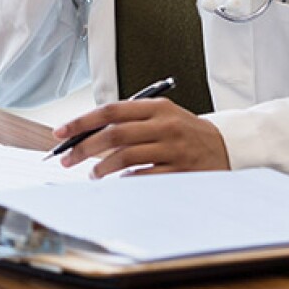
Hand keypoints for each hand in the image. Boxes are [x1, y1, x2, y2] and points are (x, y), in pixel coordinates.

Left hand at [51, 98, 230, 177]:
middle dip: (84, 148)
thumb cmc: (185, 131)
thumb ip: (131, 120)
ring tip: (92, 174)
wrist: (226, 147)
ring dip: (102, 168)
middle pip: (114, 134)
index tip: (62, 132)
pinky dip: (126, 180)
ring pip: (126, 157)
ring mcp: (173, 149)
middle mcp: (165, 125)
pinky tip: (119, 181)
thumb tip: (89, 133)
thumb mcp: (163, 115)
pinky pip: (144, 177)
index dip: (83, 121)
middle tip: (68, 159)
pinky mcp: (180, 171)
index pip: (111, 110)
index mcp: (157, 107)